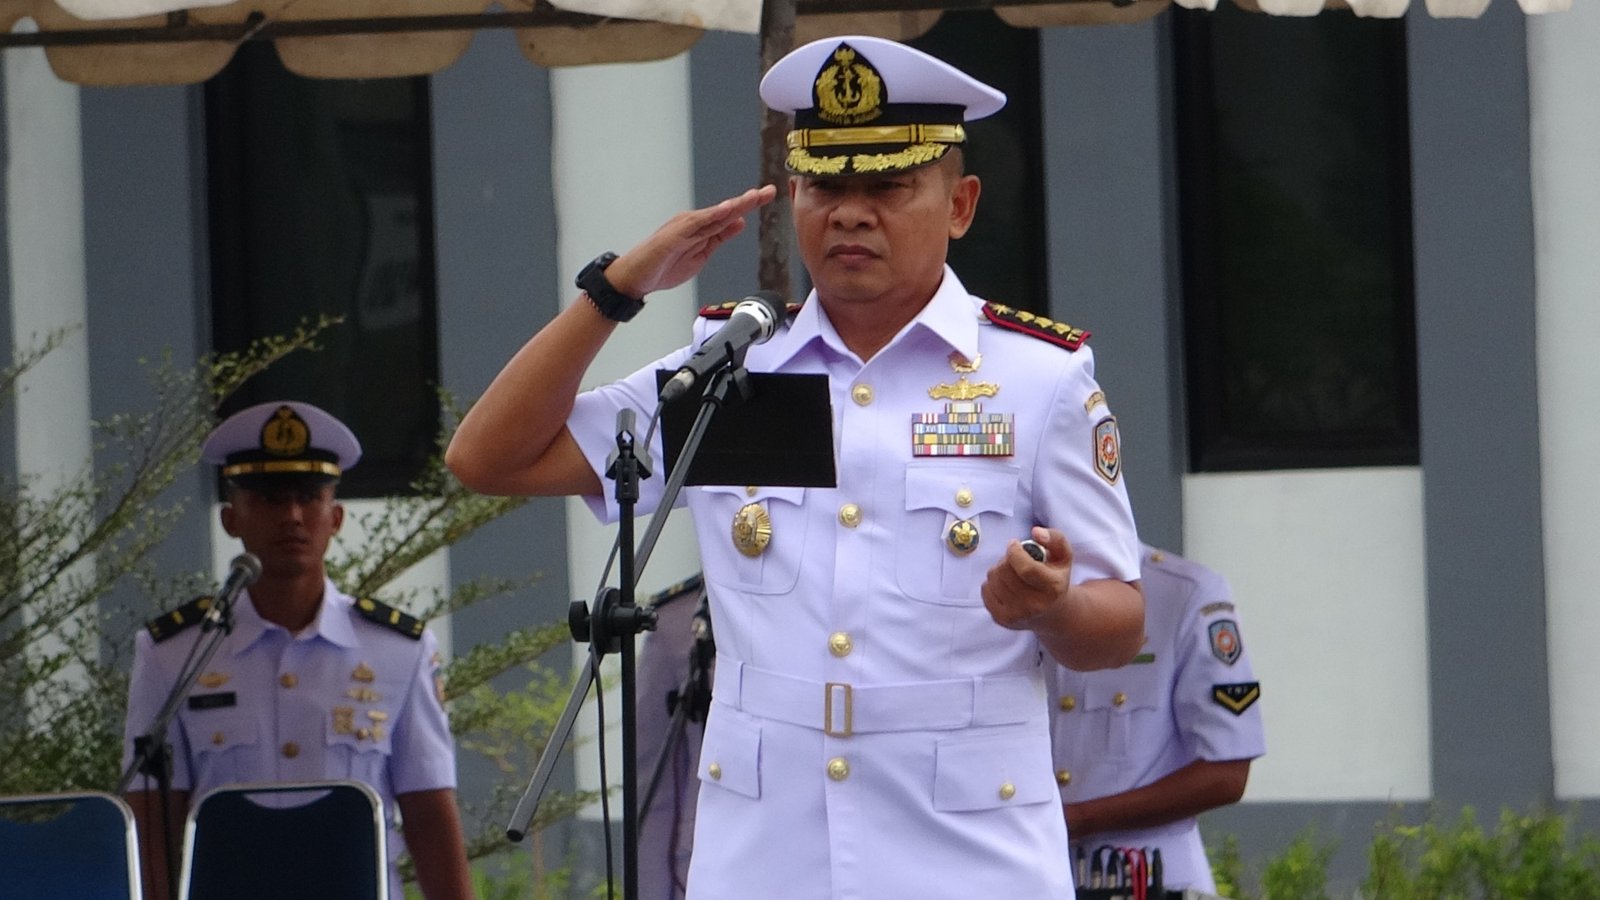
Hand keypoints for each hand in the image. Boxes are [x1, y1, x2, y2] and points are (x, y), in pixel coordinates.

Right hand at [605, 185, 778, 297]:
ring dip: (734, 205)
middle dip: (748, 201)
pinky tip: (726, 210)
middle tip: (769, 191)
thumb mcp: (701, 254)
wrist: (636, 278)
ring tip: (753, 197)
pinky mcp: (674, 235)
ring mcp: (684, 227)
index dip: (748, 205)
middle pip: (725, 210)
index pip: (729, 215)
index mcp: (701, 228)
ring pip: (714, 214)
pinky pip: (696, 224)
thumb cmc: (664, 266)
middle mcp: (694, 222)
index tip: (767, 194)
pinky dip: (712, 216)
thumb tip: (739, 222)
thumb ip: (719, 237)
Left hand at [982, 526, 1073, 631]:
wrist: (1051, 613)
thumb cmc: (1055, 579)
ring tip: (1012, 572)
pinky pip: (985, 589)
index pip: (1025, 568)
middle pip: (1005, 571)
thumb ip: (1055, 538)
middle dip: (1007, 559)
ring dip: (999, 569)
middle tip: (1016, 560)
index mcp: (1053, 588)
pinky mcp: (1001, 619)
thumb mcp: (1064, 556)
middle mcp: (1035, 605)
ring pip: (993, 578)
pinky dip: (992, 582)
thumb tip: (1036, 532)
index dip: (1015, 551)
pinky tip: (1006, 584)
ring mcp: (1017, 615)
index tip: (1015, 544)